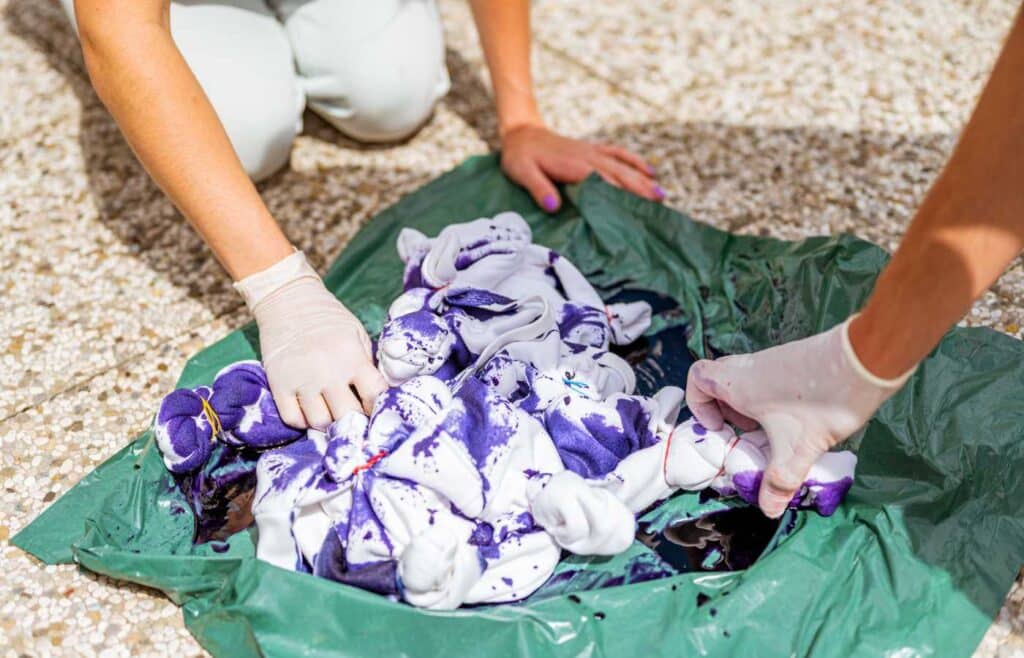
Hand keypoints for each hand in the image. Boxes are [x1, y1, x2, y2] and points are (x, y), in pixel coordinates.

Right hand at [235, 251, 386, 429]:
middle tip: (351, 413)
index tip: (374, 406)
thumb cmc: (328, 318)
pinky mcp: (279, 385)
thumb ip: (366, 363)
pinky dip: (303, 421)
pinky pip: (292, 419)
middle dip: (354, 419)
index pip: (374, 395)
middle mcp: (327, 372)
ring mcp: (301, 380)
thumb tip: (376, 394)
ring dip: (328, 422)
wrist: (288, 300)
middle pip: (347, 415)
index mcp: (352, 358)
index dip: (377, 405)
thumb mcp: (356, 333)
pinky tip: (309, 410)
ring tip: (329, 410)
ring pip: (320, 422)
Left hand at [500, 122, 661, 211]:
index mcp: (573, 165)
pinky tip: (650, 172)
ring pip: (623, 166)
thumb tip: (554, 206)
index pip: (601, 182)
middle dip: (639, 190)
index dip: (619, 195)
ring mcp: (592, 152)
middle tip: (659, 207)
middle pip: (619, 175)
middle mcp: (588, 157)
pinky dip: (635, 161)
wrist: (521, 134)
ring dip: (643, 180)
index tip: (635, 210)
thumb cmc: (519, 157)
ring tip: (661, 196)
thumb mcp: (522, 173)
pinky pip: (619, 154)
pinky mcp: (593, 150)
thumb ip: (538, 188)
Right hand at [684, 318, 912, 517]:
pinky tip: (799, 419)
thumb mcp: (798, 449)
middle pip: (720, 381)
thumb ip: (779, 480)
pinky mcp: (794, 360)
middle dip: (726, 410)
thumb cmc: (821, 401)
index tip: (719, 427)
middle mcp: (750, 368)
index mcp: (738, 384)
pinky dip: (773, 399)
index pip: (696, 377)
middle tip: (747, 433)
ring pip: (747, 382)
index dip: (698, 403)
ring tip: (776, 431)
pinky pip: (769, 379)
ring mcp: (773, 360)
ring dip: (753, 407)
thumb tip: (768, 510)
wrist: (865, 361)